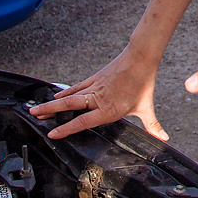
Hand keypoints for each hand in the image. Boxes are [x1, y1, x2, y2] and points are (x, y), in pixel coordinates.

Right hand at [28, 47, 167, 140]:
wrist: (140, 58)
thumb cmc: (143, 83)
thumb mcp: (146, 107)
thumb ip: (152, 126)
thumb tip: (163, 139)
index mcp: (108, 109)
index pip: (83, 122)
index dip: (66, 129)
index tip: (52, 133)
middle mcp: (97, 98)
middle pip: (68, 107)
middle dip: (49, 112)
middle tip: (34, 115)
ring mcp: (94, 87)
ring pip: (68, 97)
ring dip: (52, 103)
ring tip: (37, 109)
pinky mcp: (94, 78)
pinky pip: (76, 88)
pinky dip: (65, 92)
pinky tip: (56, 96)